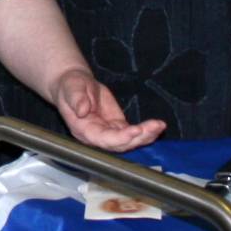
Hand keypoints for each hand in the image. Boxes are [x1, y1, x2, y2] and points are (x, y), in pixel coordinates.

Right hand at [50, 68, 166, 151]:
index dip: (120, 138)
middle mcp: (97, 136)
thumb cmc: (70, 87)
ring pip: (129, 141)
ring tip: (159, 126)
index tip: (135, 131)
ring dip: (146, 136)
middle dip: (138, 138)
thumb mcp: (72, 89)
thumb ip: (76, 99)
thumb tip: (82, 110)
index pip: (103, 139)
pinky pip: (133, 133)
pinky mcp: (118, 127)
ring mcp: (109, 133)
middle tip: (154, 127)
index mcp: (84, 130)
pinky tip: (158, 126)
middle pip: (120, 144)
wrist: (74, 86)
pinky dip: (146, 131)